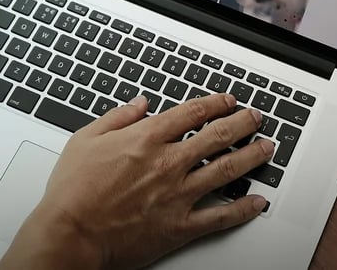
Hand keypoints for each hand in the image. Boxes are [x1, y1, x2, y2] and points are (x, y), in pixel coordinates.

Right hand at [0, 94, 271, 269]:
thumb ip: (117, 118)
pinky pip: (220, 216)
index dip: (215, 104)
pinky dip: (242, 209)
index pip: (192, 113)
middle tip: (256, 117)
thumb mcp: (85, 140)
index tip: (227, 101)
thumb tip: (140, 103)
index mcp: (146, 139)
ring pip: (227, 170)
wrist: (70, 235)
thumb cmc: (72, 192)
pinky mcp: (180, 225)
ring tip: (266, 148)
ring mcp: (177, 194)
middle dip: (242, 123)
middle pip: (217, 136)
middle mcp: (168, 163)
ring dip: (251, 157)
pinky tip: (257, 202)